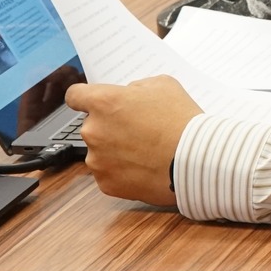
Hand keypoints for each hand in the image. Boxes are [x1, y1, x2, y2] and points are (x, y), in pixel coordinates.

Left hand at [66, 76, 201, 207]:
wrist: (196, 160)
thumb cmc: (182, 121)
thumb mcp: (163, 85)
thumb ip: (136, 88)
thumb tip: (128, 96)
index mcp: (104, 102)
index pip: (75, 96)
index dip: (84, 98)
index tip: (90, 103)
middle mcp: (93, 130)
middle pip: (91, 125)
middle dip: (109, 127)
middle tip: (137, 130)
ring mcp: (97, 160)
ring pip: (99, 152)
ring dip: (114, 151)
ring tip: (144, 152)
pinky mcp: (106, 184)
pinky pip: (108, 174)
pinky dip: (122, 172)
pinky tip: (143, 168)